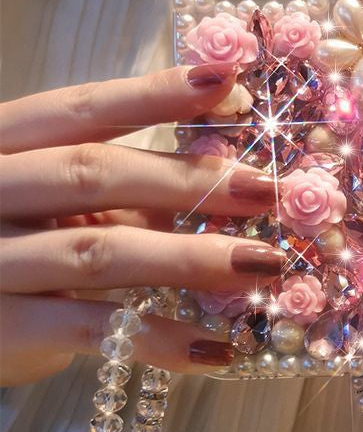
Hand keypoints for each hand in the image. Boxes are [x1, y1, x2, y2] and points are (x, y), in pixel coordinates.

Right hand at [0, 64, 282, 385]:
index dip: (155, 94)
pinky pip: (90, 330)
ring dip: (191, 257)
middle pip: (95, 172)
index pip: (82, 109)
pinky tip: (216, 349)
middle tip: (267, 190)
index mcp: (3, 145)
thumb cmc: (10, 248)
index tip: (227, 82)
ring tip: (262, 263)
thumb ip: (120, 195)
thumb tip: (220, 186)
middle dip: (190, 180)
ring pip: (99, 251)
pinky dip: (158, 340)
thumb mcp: (56, 206)